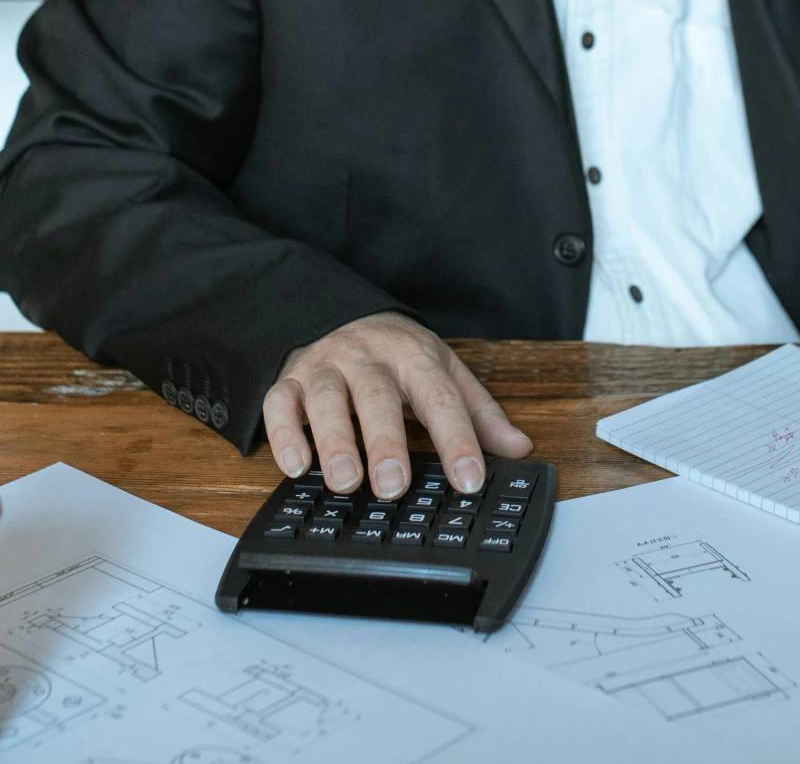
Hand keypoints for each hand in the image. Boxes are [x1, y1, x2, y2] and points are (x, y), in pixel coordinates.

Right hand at [262, 311, 532, 497]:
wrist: (339, 314)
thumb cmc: (397, 355)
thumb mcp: (443, 372)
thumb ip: (479, 413)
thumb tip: (519, 448)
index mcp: (414, 356)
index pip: (440, 398)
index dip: (457, 440)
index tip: (469, 479)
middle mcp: (368, 358)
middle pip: (377, 397)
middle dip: (386, 442)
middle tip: (394, 486)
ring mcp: (326, 367)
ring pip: (327, 399)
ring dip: (334, 441)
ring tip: (345, 481)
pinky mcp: (290, 380)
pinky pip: (280, 403)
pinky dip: (285, 434)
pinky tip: (296, 465)